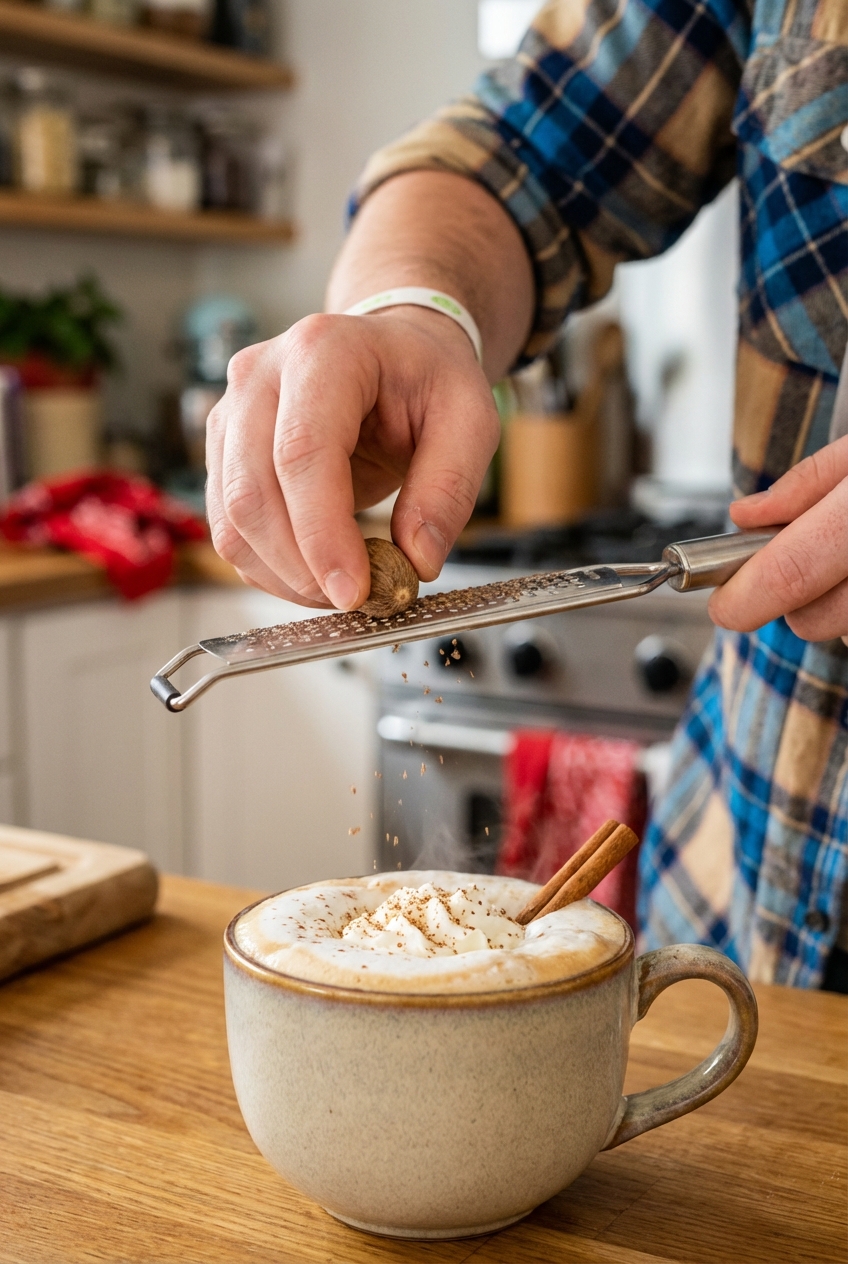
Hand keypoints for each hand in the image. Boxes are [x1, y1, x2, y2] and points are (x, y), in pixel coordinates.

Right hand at [205, 306, 499, 608]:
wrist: (393, 354)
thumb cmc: (428, 379)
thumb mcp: (470, 422)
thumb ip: (449, 490)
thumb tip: (418, 561)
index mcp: (324, 351)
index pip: (302, 453)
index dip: (321, 532)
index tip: (355, 591)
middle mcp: (260, 376)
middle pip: (253, 492)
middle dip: (302, 566)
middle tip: (358, 600)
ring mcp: (231, 413)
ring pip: (232, 518)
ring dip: (284, 575)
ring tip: (344, 587)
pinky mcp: (224, 452)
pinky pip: (229, 529)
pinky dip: (270, 567)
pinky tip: (316, 572)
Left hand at [709, 436, 847, 640]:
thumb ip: (808, 483)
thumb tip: (744, 516)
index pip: (788, 575)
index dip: (742, 598)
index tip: (722, 604)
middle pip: (809, 619)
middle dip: (789, 595)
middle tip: (797, 554)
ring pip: (836, 627)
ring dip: (829, 598)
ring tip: (841, 551)